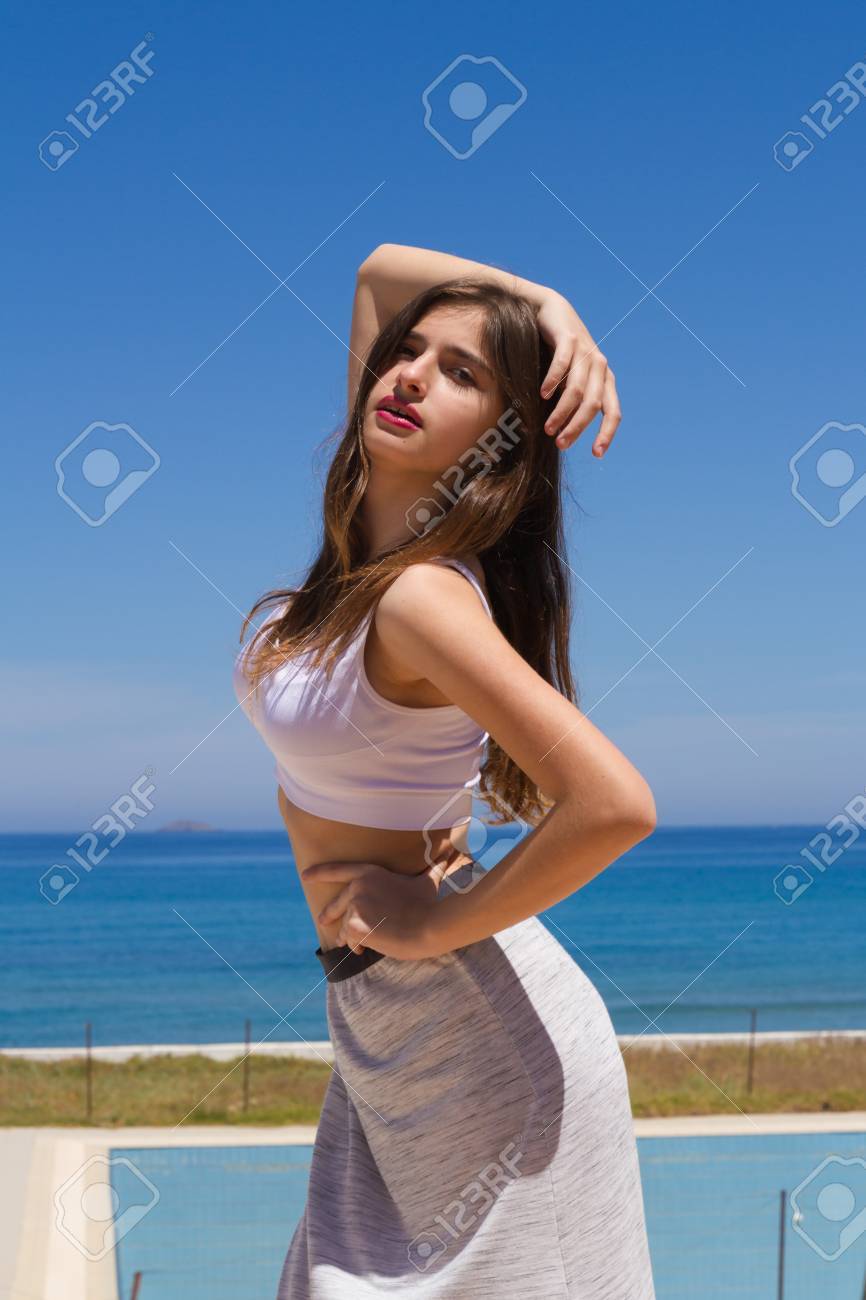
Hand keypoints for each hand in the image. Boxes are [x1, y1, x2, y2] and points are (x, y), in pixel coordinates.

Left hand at [301, 860, 443, 960]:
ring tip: (367, 943)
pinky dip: (358, 947)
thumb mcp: (427, 881)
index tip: (304, 876)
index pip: (337, 870)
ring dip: (353, 937)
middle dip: (329, 916)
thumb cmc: (429, 904)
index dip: (319, 872)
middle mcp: (357, 886)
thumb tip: (452, 848)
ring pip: (345, 927)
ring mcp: (355, 906)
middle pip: (336, 905)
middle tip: (323, 923)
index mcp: (369, 873)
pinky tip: (370, 948)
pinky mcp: (354, 926)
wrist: (428, 926)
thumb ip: (434, 866)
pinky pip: (350, 941)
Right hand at [534, 291, 620, 456]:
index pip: (613, 412)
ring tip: (547, 428)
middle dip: (577, 428)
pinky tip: (542, 395)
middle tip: (560, 445)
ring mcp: (585, 352)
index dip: (606, 433)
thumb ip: (572, 403)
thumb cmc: (559, 352)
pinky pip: (562, 364)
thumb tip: (563, 435)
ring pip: (577, 389)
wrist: (551, 311)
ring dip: (562, 412)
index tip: (596, 454)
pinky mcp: (568, 339)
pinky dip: (553, 382)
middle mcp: (599, 367)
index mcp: (604, 380)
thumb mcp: (569, 380)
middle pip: (593, 405)